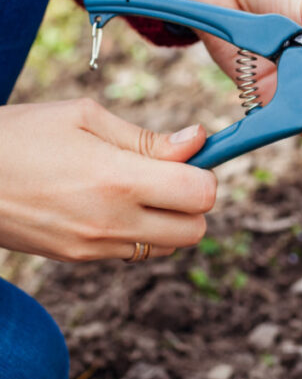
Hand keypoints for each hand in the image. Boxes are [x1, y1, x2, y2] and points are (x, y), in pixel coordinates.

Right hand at [0, 99, 215, 261]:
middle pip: (195, 231)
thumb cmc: (20, 135)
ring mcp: (94, 248)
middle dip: (192, 201)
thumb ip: (147, 138)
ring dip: (167, 219)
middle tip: (167, 172)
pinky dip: (138, 231)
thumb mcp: (84, 119)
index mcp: (117, 180)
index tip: (189, 156)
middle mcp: (111, 223)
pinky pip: (133, 252)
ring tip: (136, 186)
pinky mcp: (78, 260)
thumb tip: (199, 141)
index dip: (204, 173)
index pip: (201, 195)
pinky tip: (111, 202)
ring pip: (167, 247)